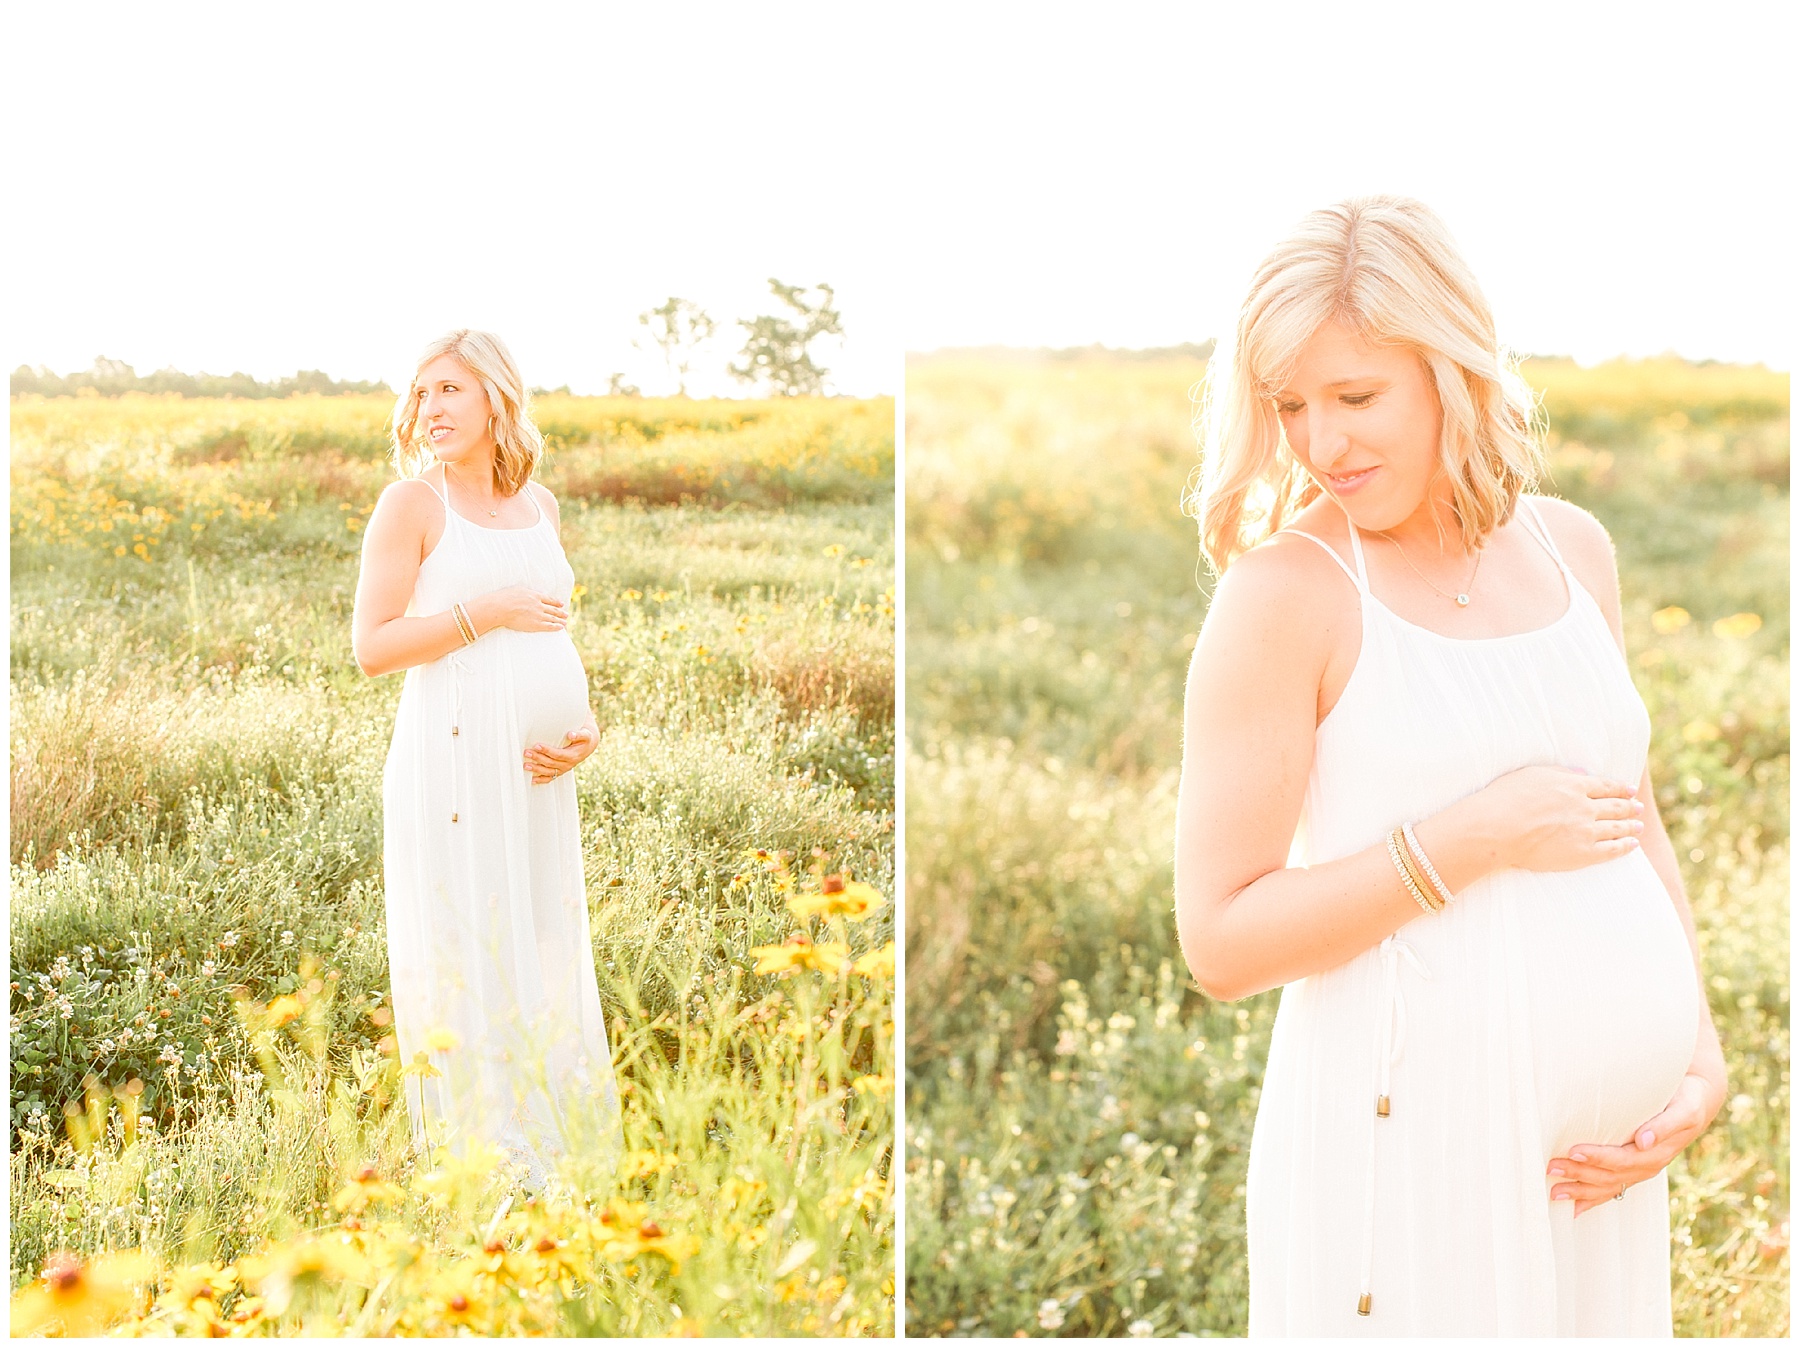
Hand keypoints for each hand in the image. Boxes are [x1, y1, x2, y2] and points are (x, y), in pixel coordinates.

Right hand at [473, 586, 567, 634]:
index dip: (556, 602)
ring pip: (552, 618)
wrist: (501, 607)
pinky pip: (549, 626)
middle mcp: (539, 605)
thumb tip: (527, 593)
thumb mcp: (518, 589)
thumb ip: (526, 592)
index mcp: (535, 596)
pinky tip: (561, 627)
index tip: (561, 604)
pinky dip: (556, 627)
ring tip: (565, 622)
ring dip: (560, 620)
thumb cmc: (504, 598)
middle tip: (566, 614)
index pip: (549, 599)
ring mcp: (538, 615)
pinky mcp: (535, 624)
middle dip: (560, 612)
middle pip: (553, 609)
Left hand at [524, 724, 595, 783]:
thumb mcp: (585, 735)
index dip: (547, 751)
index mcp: (572, 756)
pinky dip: (540, 780)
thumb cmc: (584, 739)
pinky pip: (549, 778)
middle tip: (527, 752)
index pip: (558, 754)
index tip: (537, 745)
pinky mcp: (559, 772)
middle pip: (550, 763)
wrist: (587, 747)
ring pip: (548, 771)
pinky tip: (532, 779)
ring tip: (525, 765)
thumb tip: (571, 734)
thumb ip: (579, 734)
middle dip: (537, 758)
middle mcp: (567, 765)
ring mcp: (563, 770)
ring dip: (536, 769)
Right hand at [1473, 765, 1643, 871]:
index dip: (1620, 788)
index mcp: (1573, 785)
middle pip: (1615, 806)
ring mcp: (1585, 831)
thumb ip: (1560, 772)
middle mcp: (1584, 807)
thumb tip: (1581, 773)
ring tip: (1638, 826)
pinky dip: (1624, 846)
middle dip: (1630, 806)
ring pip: (1617, 828)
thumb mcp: (1531, 774)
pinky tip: (1631, 845)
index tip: (1630, 790)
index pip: (1605, 786)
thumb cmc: (1505, 799)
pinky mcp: (1582, 854)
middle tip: (1638, 807)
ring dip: (1631, 826)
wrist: (1496, 829)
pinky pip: (1611, 850)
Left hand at [1546, 1073, 1721, 1215]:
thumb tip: (1643, 1141)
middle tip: (1551, 1167)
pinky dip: (1593, 1199)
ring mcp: (1641, 1170)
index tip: (1574, 1151)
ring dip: (1581, 1190)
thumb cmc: (1687, 1101)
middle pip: (1610, 1175)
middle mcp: (1648, 1165)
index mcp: (1658, 1152)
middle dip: (1579, 1173)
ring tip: (1554, 1192)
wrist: (1697, 1102)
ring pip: (1608, 1186)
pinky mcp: (1634, 1169)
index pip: (1624, 1159)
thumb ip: (1664, 1125)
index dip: (1598, 1157)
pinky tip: (1574, 1207)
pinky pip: (1613, 1188)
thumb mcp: (1684, 1109)